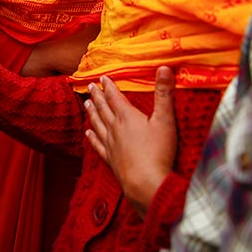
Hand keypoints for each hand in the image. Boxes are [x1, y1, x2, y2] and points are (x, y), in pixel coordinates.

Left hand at [84, 67, 177, 218]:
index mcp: (127, 117)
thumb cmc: (158, 152)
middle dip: (97, 96)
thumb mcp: (165, 120)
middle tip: (89, 86)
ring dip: (92, 113)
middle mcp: (115, 129)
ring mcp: (111, 145)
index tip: (102, 77)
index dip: (109, 86)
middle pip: (103, 109)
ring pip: (98, 124)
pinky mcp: (110, 160)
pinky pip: (98, 145)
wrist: (145, 183)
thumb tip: (164, 68)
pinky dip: (92, 137)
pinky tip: (88, 133)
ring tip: (86, 104)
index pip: (115, 97)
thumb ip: (164, 94)